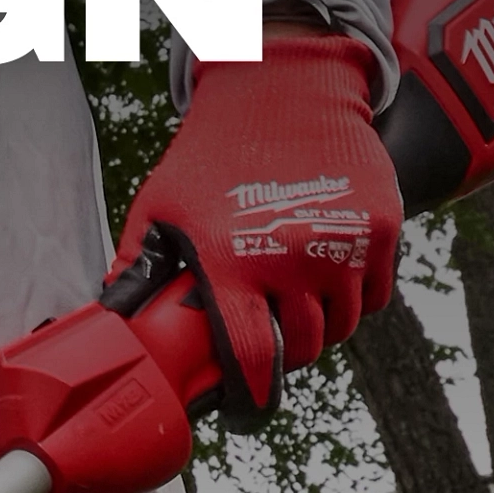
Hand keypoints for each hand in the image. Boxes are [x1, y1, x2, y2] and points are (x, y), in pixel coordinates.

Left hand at [116, 28, 401, 416]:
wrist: (284, 84)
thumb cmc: (212, 151)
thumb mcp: (158, 208)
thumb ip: (136, 269)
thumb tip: (110, 320)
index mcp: (233, 264)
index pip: (252, 358)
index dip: (249, 396)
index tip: (243, 407)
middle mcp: (294, 258)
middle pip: (302, 348)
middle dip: (285, 357)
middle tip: (268, 343)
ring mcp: (345, 243)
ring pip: (342, 326)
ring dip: (320, 329)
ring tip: (295, 309)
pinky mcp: (383, 226)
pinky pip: (374, 294)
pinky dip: (355, 300)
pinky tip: (326, 283)